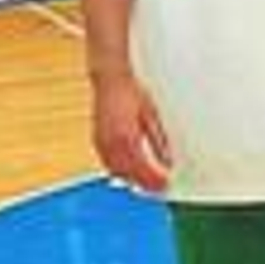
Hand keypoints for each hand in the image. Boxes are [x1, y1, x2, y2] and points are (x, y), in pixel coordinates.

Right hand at [91, 72, 172, 192]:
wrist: (111, 75)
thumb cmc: (132, 90)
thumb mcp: (153, 114)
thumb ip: (159, 140)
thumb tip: (168, 159)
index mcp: (125, 137)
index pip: (140, 169)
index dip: (153, 180)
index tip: (165, 185)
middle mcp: (110, 142)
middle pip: (127, 173)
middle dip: (143, 184)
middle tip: (159, 187)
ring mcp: (101, 141)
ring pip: (115, 170)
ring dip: (131, 178)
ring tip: (147, 182)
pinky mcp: (97, 138)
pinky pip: (108, 161)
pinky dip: (120, 169)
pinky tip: (130, 170)